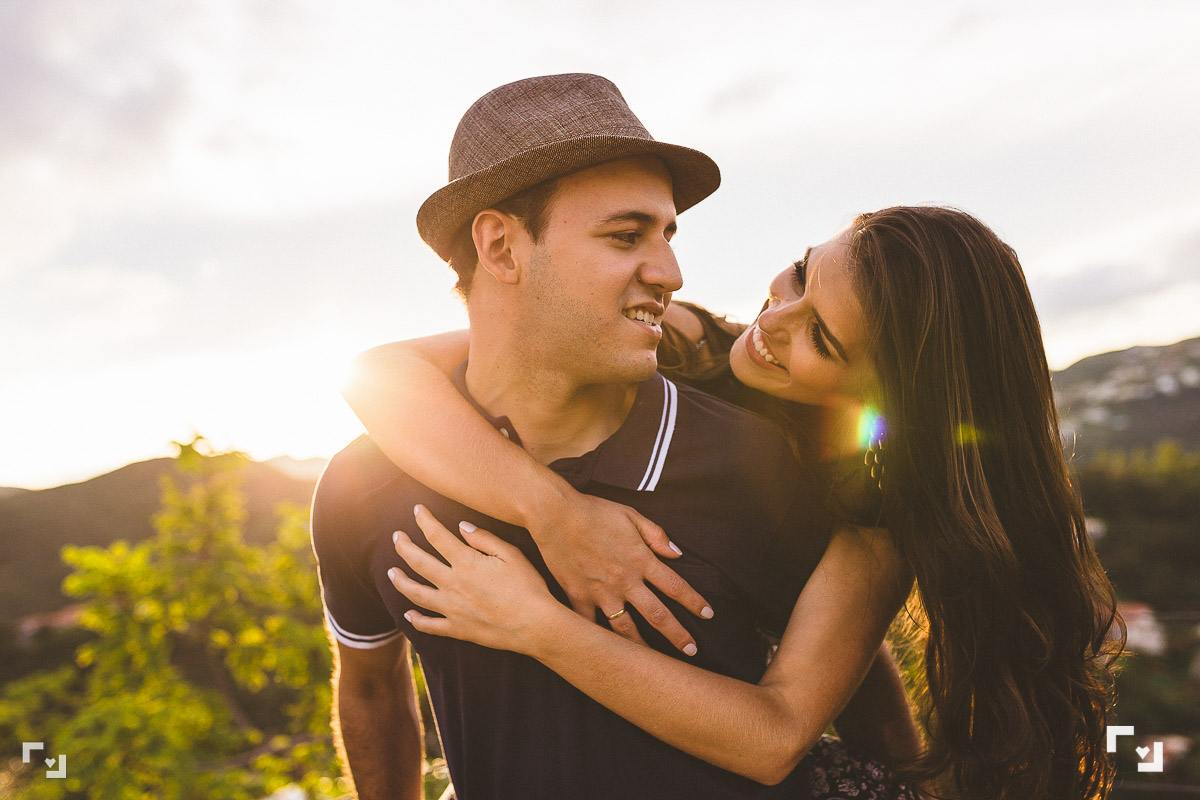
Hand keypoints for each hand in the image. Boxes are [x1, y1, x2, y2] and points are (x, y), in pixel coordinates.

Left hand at [389, 505, 568, 653]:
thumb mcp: (512, 554)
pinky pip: (430, 625)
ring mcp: (452, 608)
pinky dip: (416, 621)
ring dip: (400, 582)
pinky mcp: (458, 629)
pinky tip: (408, 615)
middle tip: (396, 537)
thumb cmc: (529, 587)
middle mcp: (453, 584)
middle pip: (419, 562)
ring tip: (391, 573)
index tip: (417, 510)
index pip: (437, 535)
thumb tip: (461, 526)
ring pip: (416, 594)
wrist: (536, 625)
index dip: (424, 520)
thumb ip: (484, 539)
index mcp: (466, 562)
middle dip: (404, 547)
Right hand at [530, 493, 711, 654]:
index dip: (695, 602)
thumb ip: (657, 536)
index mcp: (641, 560)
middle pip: (657, 615)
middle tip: (691, 650)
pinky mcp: (578, 596)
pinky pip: (589, 625)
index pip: (676, 586)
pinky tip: (605, 654)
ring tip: (652, 664)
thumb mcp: (632, 515)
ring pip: (625, 628)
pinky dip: (597, 640)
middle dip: (677, 635)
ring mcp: (601, 592)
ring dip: (642, 647)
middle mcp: (625, 580)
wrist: (554, 513)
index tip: (709, 615)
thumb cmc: (594, 511)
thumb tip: (677, 554)